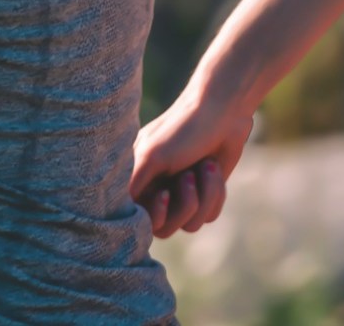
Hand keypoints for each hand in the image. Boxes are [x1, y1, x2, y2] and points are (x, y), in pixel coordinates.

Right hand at [130, 88, 254, 237]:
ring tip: (205, 166)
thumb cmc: (182, 130)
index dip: (154, 214)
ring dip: (204, 195)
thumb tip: (120, 209)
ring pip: (191, 224)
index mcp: (137, 179)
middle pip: (165, 229)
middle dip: (184, 204)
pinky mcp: (205, 196)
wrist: (223, 114)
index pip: (138, 219)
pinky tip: (214, 168)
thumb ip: (132, 185)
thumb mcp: (152, 156)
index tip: (165, 192)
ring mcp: (181, 195)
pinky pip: (209, 215)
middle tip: (188, 175)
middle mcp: (157, 190)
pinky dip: (216, 193)